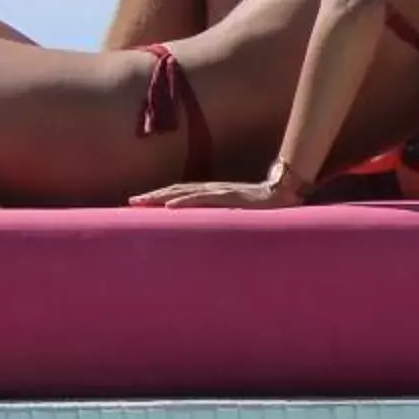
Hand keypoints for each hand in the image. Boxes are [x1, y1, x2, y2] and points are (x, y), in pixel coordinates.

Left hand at [130, 175, 304, 210]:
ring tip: (141, 202)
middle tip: (131, 202)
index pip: (182, 193)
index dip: (161, 196)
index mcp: (214, 193)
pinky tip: (169, 206)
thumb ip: (224, 218)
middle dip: (153, 195)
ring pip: (184, 192)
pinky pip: (202, 199)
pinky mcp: (228, 197)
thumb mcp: (238, 214)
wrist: (287, 194)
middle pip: (176, 190)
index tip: (141, 204)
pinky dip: (184, 202)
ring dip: (161, 197)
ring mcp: (220, 192)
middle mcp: (213, 189)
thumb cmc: (265, 208)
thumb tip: (211, 230)